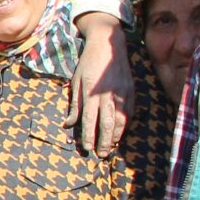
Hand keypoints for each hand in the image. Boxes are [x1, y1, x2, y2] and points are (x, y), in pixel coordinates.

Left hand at [69, 17, 132, 157]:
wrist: (108, 44)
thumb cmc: (88, 63)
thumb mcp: (76, 81)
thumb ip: (75, 104)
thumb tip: (69, 124)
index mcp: (90, 93)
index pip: (89, 120)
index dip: (88, 136)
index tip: (87, 148)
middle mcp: (107, 95)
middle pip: (106, 124)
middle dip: (104, 142)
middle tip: (101, 155)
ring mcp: (121, 93)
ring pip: (120, 121)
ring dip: (115, 136)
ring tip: (111, 147)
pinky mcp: (130, 90)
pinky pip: (129, 112)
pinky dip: (125, 125)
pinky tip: (120, 132)